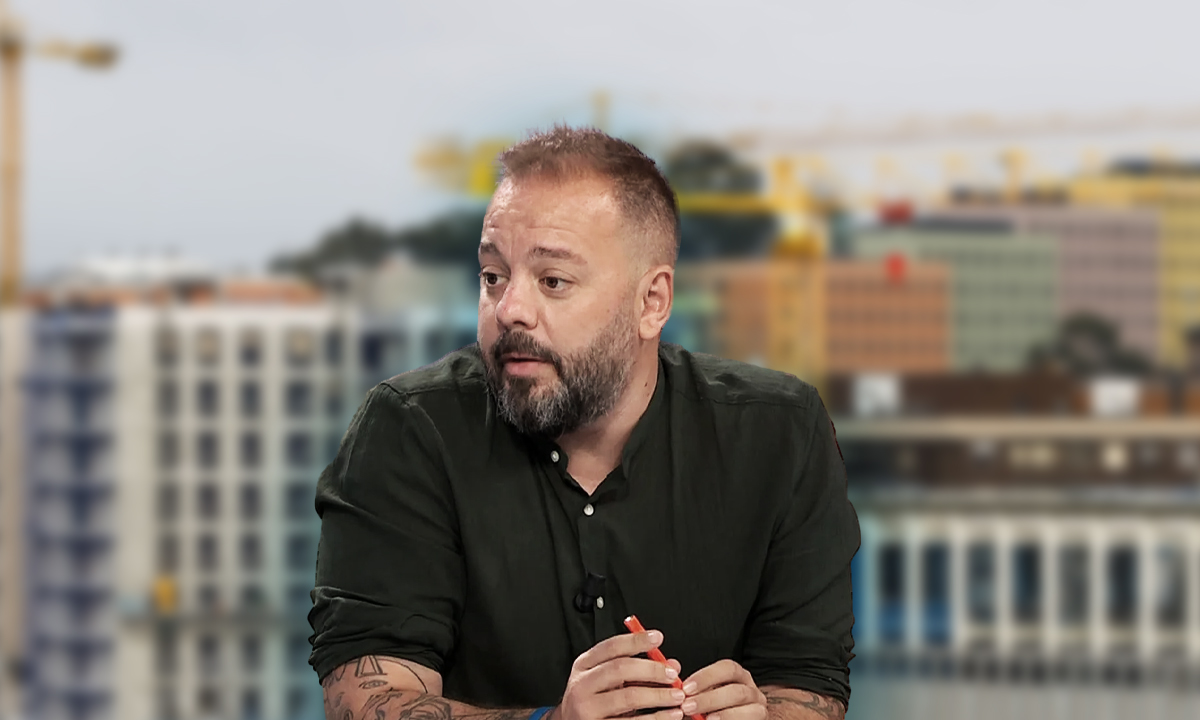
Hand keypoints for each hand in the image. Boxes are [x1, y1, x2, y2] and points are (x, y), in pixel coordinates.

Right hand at [556, 629, 686, 719]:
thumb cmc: (593, 701)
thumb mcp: (607, 680)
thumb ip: (637, 670)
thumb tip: (671, 664)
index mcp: (584, 665)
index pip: (611, 646)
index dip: (636, 640)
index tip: (657, 638)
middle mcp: (581, 685)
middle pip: (620, 669)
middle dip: (652, 670)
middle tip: (672, 674)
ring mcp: (587, 709)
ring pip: (628, 697)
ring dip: (659, 695)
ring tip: (677, 695)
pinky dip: (656, 718)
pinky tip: (670, 715)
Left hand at [680, 660, 765, 719]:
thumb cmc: (714, 710)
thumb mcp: (703, 697)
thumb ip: (693, 690)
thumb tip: (675, 676)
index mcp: (737, 677)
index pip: (727, 668)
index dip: (706, 676)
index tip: (686, 687)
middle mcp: (751, 688)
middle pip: (735, 688)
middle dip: (709, 698)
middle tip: (688, 706)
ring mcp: (758, 705)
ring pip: (743, 704)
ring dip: (721, 712)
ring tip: (704, 718)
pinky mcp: (761, 718)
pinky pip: (750, 717)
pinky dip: (730, 719)